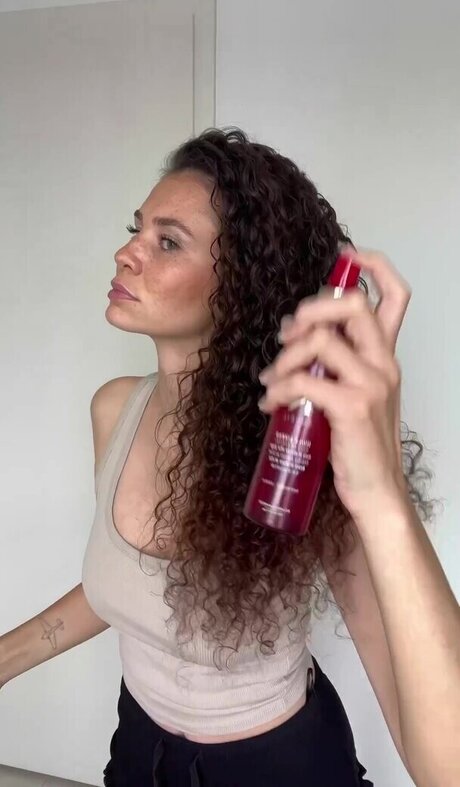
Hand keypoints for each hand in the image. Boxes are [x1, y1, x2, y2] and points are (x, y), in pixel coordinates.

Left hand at [258, 248, 410, 520]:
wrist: (375, 491)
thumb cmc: (359, 445)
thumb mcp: (355, 396)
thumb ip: (336, 366)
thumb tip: (296, 345)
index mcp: (386, 356)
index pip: (396, 296)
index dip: (373, 266)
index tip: (344, 257)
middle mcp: (385, 363)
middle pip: (351, 305)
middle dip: (308, 310)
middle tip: (285, 335)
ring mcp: (371, 384)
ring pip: (319, 341)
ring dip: (282, 358)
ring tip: (269, 380)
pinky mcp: (352, 407)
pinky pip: (303, 382)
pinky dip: (277, 390)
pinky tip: (269, 404)